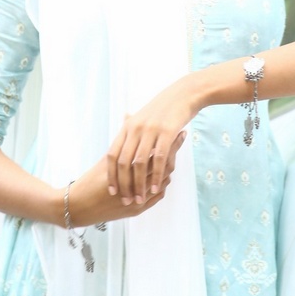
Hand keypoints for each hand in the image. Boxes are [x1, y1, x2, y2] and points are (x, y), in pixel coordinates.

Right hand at [67, 129, 183, 226]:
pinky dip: (161, 185)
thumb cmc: (91, 180)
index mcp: (128, 167)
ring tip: (173, 157)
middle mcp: (135, 184)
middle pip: (163, 166)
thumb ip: (122, 141)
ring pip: (162, 182)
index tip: (176, 129)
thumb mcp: (106, 159)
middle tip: (180, 137)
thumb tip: (129, 116)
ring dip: (168, 169)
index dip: (168, 141)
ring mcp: (138, 198)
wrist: (80, 206)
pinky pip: (157, 196)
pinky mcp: (138, 209)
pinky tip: (164, 176)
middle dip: (172, 152)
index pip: (156, 152)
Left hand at [106, 76, 199, 204]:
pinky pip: (158, 158)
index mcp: (127, 127)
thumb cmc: (163, 109)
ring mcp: (150, 130)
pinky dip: (156, 175)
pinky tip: (156, 188)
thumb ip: (131, 134)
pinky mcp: (166, 132)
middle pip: (124, 162)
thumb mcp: (142, 119)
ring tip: (139, 199)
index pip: (113, 155)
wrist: (183, 94)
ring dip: (139, 184)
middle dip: (123, 184)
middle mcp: (135, 129)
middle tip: (125, 201)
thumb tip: (122, 151)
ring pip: (139, 163)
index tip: (112, 191)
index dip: (111, 174)